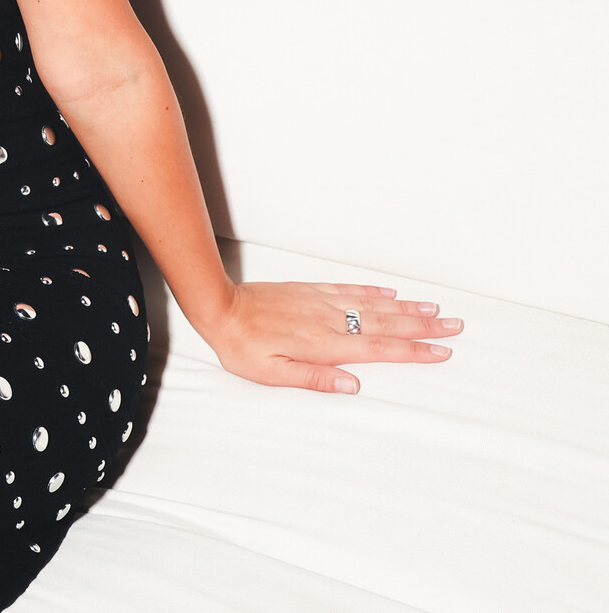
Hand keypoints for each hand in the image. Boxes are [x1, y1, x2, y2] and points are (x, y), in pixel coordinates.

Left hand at [196, 281, 463, 394]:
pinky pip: (348, 289)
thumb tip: (354, 385)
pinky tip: (390, 293)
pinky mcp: (310, 290)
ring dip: (405, 308)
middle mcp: (329, 320)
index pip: (379, 350)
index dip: (413, 352)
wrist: (219, 307)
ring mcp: (321, 302)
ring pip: (372, 304)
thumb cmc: (242, 347)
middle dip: (422, 327)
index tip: (442, 351)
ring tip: (434, 309)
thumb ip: (315, 379)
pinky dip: (373, 291)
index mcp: (325, 345)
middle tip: (455, 325)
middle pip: (385, 324)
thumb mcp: (272, 374)